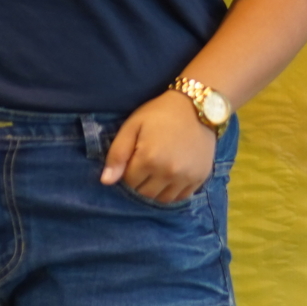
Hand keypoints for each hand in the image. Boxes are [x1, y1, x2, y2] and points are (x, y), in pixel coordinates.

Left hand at [100, 90, 215, 203]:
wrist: (197, 106)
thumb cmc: (160, 113)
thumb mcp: (133, 126)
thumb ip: (117, 154)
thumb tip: (106, 182)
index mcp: (149, 159)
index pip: (129, 182)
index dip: (128, 171)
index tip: (135, 157)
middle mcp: (168, 173)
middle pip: (145, 193)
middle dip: (141, 182)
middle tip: (146, 164)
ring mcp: (186, 177)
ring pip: (162, 199)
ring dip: (156, 189)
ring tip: (158, 172)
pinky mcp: (200, 177)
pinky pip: (181, 197)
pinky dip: (173, 191)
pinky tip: (172, 176)